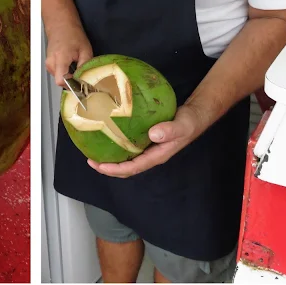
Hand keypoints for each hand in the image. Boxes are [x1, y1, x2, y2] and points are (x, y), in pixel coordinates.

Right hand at [45, 24, 92, 86]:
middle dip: (72, 81)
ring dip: (68, 76)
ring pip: (59, 78)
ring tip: (76, 67)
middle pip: (61, 81)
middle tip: (81, 75)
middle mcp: (51, 63)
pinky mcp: (48, 64)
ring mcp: (48, 63)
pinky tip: (70, 65)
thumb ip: (85, 67)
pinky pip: (57, 73)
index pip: (61, 81)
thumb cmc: (73, 35)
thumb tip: (85, 80)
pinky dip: (64, 72)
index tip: (80, 83)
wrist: (61, 25)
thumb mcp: (85, 50)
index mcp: (60, 58)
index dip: (71, 85)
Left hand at [87, 105, 204, 177]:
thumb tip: (153, 134)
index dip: (116, 169)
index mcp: (157, 155)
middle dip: (108, 167)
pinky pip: (128, 146)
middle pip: (127, 167)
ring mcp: (148, 148)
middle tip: (90, 161)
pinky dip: (116, 144)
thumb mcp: (182, 125)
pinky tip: (107, 136)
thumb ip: (170, 130)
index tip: (100, 166)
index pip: (133, 167)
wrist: (195, 115)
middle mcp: (150, 154)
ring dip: (111, 158)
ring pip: (127, 158)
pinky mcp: (146, 139)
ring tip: (94, 152)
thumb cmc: (189, 122)